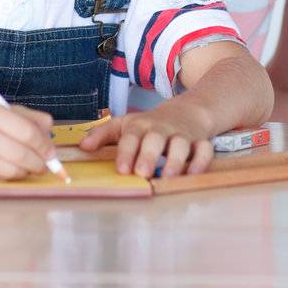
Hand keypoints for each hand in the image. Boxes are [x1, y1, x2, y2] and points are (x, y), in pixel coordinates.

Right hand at [0, 101, 57, 181]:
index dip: (43, 144)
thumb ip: (29, 117)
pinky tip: (11, 171)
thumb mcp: (1, 109)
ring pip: (9, 171)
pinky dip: (9, 177)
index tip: (51, 151)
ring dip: (25, 172)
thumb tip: (51, 130)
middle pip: (19, 153)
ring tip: (29, 168)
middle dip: (38, 162)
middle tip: (45, 165)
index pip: (25, 131)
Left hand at [79, 102, 214, 178]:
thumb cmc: (150, 124)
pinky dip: (201, 162)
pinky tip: (193, 175)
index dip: (126, 151)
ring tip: (168, 177)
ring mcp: (182, 134)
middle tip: (142, 173)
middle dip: (149, 155)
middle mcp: (161, 129)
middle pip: (156, 139)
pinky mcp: (200, 141)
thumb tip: (83, 147)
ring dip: (176, 160)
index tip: (122, 169)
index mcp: (141, 125)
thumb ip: (103, 134)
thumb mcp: (125, 124)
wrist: (187, 110)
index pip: (131, 136)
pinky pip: (205, 150)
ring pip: (182, 145)